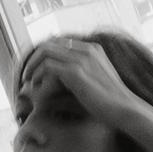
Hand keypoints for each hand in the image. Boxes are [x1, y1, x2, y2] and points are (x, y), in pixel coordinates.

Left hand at [22, 36, 143, 133]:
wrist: (125, 109)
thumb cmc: (113, 102)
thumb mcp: (99, 82)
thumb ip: (85, 74)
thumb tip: (67, 79)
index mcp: (93, 49)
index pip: (61, 42)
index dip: (45, 54)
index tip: (37, 68)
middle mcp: (86, 50)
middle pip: (50, 44)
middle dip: (35, 58)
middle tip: (28, 75)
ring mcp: (81, 59)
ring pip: (45, 51)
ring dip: (32, 66)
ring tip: (28, 80)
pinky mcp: (75, 72)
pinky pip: (47, 66)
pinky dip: (38, 74)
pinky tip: (36, 86)